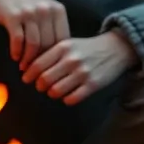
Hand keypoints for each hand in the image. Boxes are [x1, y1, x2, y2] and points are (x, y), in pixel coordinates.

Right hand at [0, 0, 69, 71]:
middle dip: (41, 62)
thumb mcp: (47, 10)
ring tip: (24, 67)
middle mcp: (46, 10)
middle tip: (35, 72)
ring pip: (33, 45)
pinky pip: (18, 40)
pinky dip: (16, 52)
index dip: (55, 57)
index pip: (62, 40)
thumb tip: (58, 58)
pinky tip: (15, 57)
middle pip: (48, 45)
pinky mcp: (14, 16)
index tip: (49, 68)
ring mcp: (30, 13)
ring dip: (28, 59)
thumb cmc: (28, 4)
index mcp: (58, 10)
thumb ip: (54, 28)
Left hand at [21, 31, 137, 104]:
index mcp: (63, 47)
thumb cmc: (87, 48)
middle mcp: (71, 59)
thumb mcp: (68, 44)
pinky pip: (71, 99)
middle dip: (40, 86)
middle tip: (42, 86)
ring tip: (55, 90)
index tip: (27, 79)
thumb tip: (28, 69)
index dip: (28, 75)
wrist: (116, 48)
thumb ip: (50, 54)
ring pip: (56, 91)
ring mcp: (83, 72)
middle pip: (44, 80)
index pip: (37, 65)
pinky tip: (69, 94)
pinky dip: (67, 99)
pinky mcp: (93, 84)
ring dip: (52, 93)